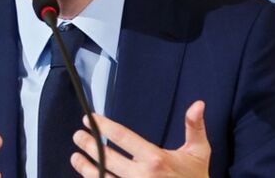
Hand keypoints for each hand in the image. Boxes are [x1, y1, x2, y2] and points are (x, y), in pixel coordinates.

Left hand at [71, 100, 209, 177]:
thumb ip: (194, 126)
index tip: (91, 119)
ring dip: (85, 167)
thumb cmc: (196, 177)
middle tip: (78, 135)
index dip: (104, 126)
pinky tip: (88, 175)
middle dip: (89, 145)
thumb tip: (197, 104)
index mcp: (155, 160)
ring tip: (75, 157)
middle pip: (107, 158)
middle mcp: (141, 176)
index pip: (123, 137)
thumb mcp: (199, 151)